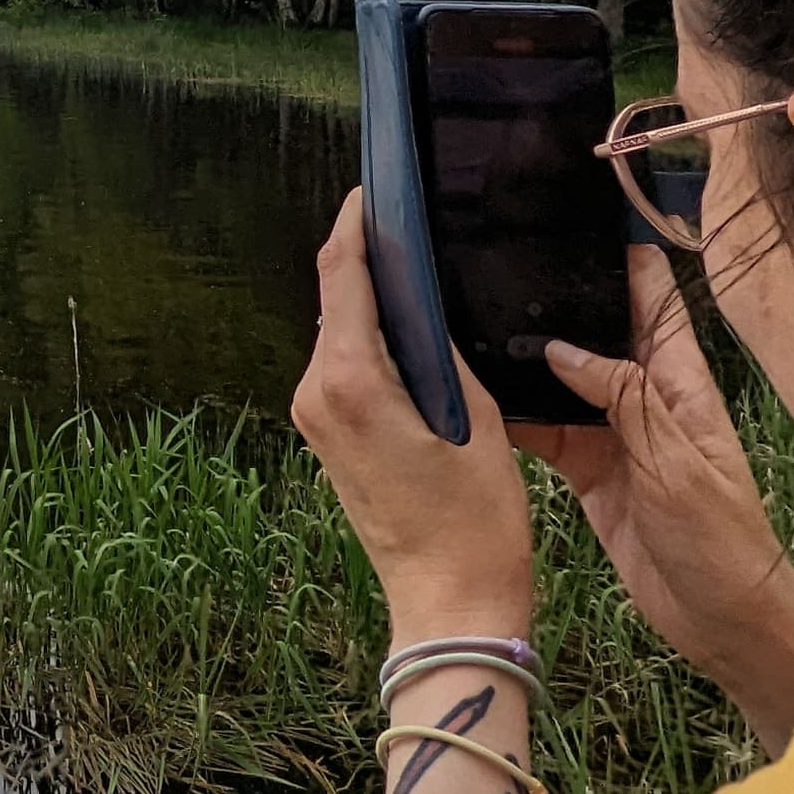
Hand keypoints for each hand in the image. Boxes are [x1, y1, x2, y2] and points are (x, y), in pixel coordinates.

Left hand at [290, 189, 535, 642]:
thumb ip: (443, 349)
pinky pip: (343, 366)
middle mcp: (317, 391)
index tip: (375, 187)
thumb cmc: (474, 524)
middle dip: (366, 255)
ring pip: (339, 331)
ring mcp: (315, 417)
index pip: (341, 273)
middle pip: (335, 298)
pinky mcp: (327, 437)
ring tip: (418, 262)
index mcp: (349, 379)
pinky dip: (369, 338)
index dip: (356, 223)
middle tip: (409, 216)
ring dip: (370, 298)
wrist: (449, 605)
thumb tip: (426, 298)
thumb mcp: (478, 420)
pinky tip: (409, 326)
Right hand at [525, 247, 793, 747]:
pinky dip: (516, 412)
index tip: (576, 213)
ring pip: (563, 377)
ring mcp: (615, 435)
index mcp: (680, 384)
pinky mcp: (590, 472)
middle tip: (493, 259)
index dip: (623, 256)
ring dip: (527, 354)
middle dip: (557, 297)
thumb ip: (625, 401)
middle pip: (598, 330)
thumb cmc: (724, 542)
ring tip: (469, 316)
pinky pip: (547, 428)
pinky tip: (477, 393)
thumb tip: (563, 347)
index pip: (654, 302)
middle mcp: (645, 398)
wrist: (726, 624)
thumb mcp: (678, 466)